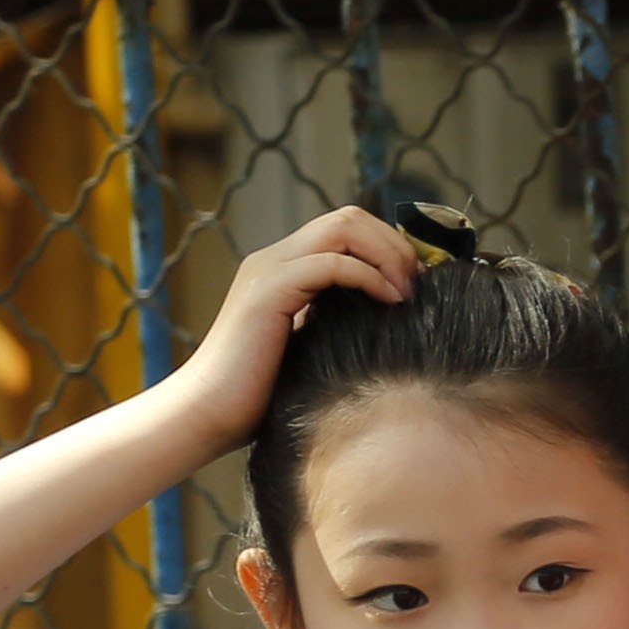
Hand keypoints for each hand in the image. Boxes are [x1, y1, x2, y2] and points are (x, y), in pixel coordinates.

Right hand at [174, 206, 423, 444]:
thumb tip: (392, 319)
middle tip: (419, 284)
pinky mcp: (267, 291)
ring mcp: (268, 270)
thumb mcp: (313, 346)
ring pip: (342, 228)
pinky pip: (330, 262)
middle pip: (350, 217)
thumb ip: (339, 321)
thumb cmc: (262, 394)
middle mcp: (275, 259)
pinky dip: (369, 275)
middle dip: (395, 244)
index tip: (418, 283)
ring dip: (387, 254)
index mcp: (285, 268)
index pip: (348, 228)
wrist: (209, 411)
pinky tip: (390, 302)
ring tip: (407, 291)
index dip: (391, 246)